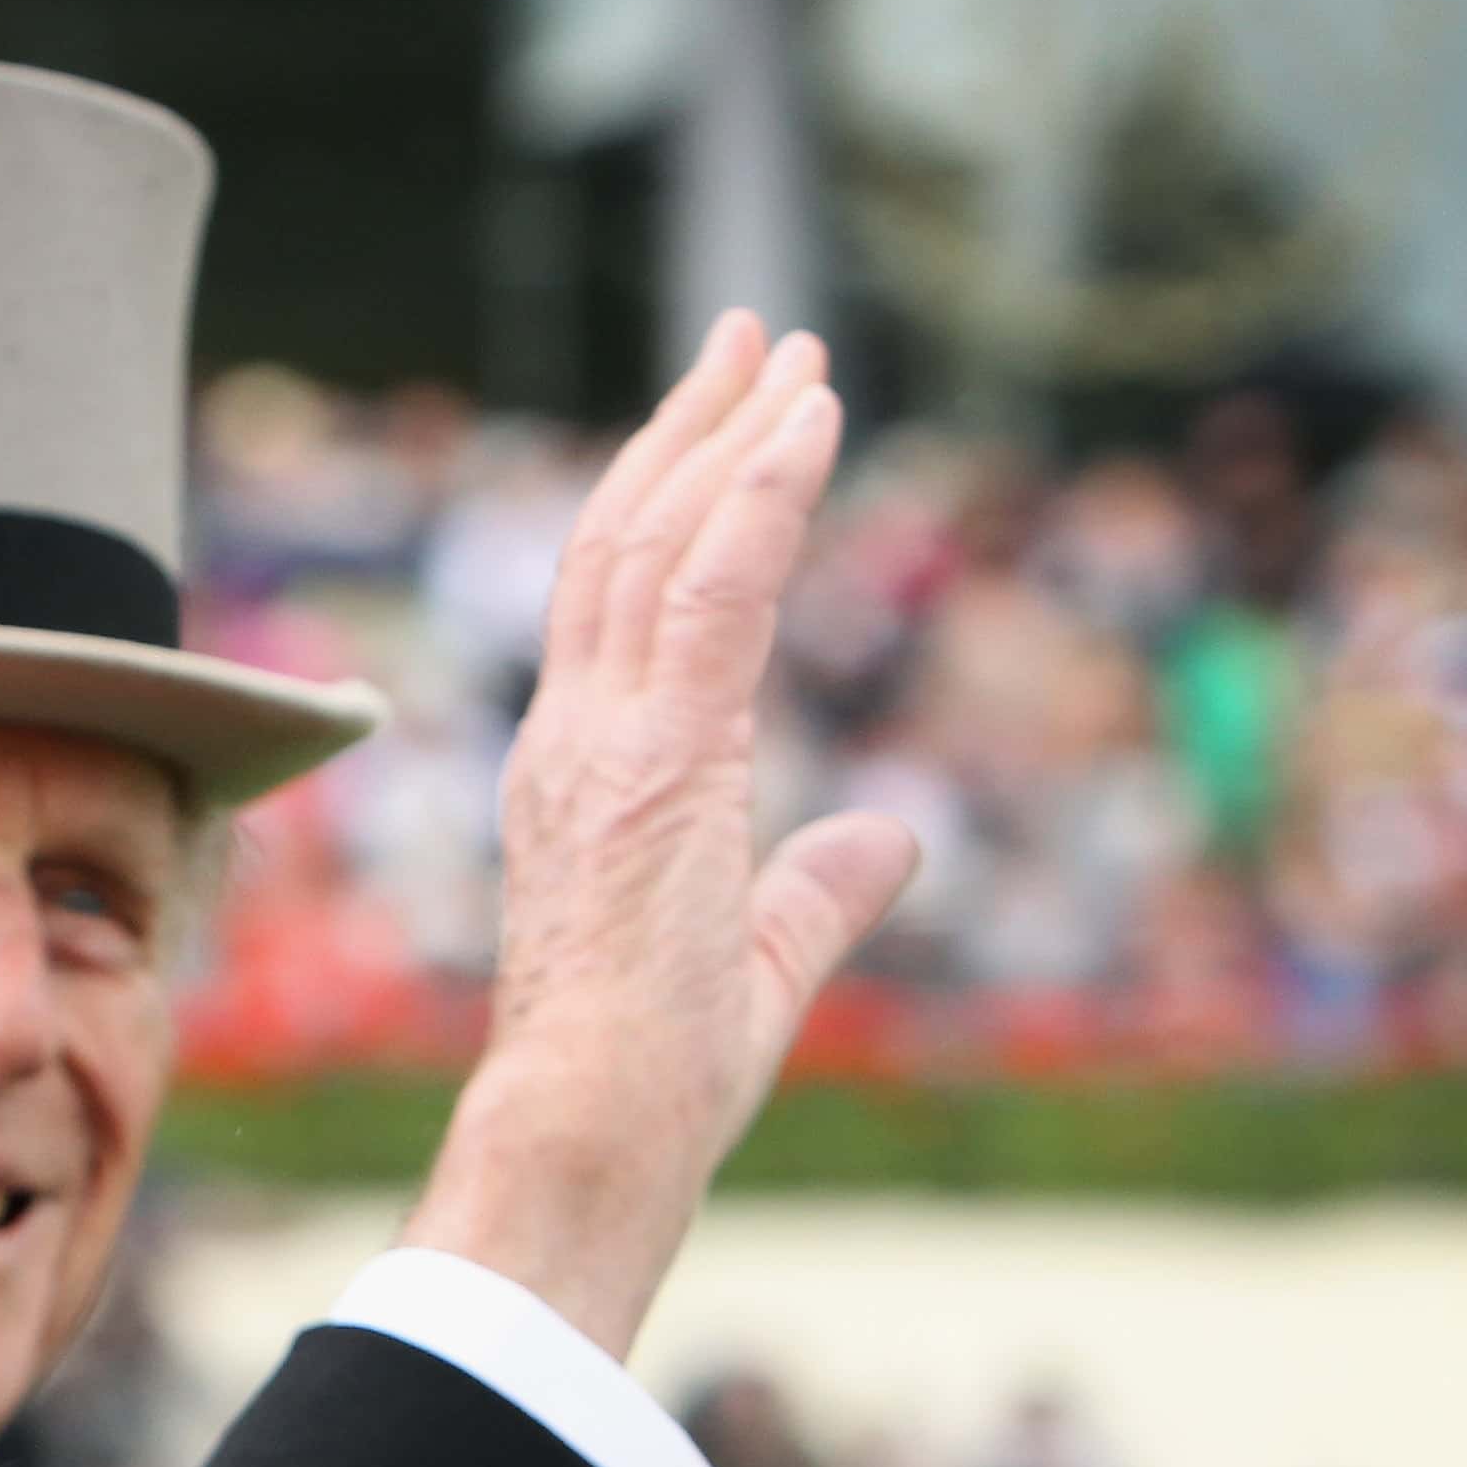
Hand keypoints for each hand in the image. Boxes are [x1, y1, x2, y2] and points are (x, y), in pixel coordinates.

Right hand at [403, 314, 917, 1356]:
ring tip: (789, 350)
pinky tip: (806, 423)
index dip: (672, 502)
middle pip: (623, 541)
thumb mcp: (764, 961)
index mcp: (584, 777)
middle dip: (690, 428)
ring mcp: (604, 739)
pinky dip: (760, 493)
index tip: (728, 423)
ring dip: (730, 433)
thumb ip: (821, 887)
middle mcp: (574, 737)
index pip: (620, 607)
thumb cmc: (654, 1076)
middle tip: (754, 341)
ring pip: (659, 542)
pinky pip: (711, 590)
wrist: (591, 1124)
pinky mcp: (659, 752)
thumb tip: (891, 836)